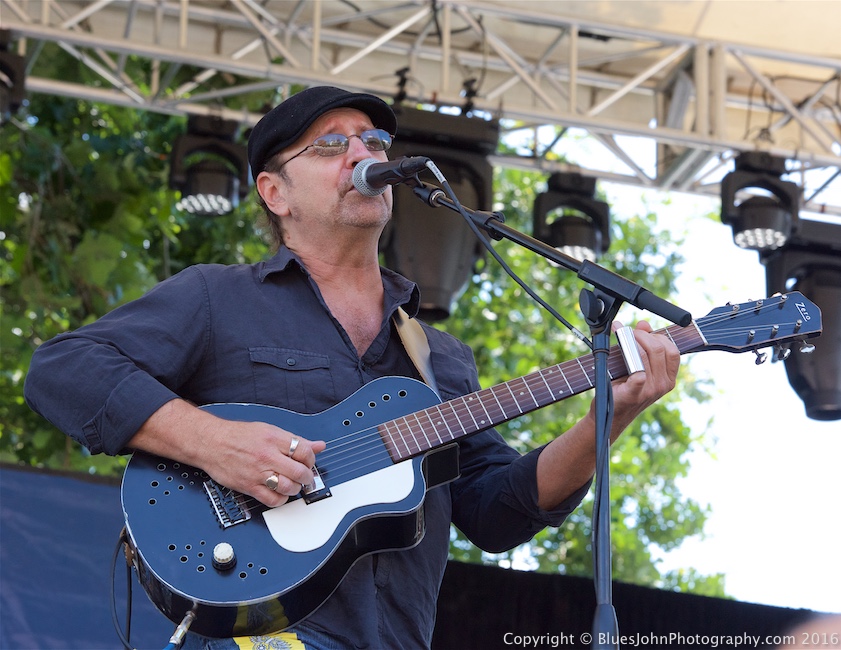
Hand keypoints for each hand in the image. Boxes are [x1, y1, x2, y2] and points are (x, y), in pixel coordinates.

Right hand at [202, 418, 326, 506]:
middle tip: (306, 477)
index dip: (312, 459)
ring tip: (293, 484)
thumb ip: (294, 440)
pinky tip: (280, 493)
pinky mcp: (249, 486)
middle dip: (307, 476)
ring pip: (288, 487)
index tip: (309, 462)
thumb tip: (318, 445)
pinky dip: (281, 499)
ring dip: (296, 488)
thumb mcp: (269, 430)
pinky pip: (272, 500)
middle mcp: (267, 456)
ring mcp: (258, 472)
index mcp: (273, 438)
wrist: (210, 443)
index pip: (304, 451)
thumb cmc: (237, 436)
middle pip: (299, 471)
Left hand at [606, 320, 679, 435]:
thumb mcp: (637, 365)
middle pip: (660, 348)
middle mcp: (664, 384)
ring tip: (620, 336)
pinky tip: (621, 350)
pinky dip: (630, 356)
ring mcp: (651, 390)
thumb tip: (644, 324)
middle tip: (626, 332)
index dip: (657, 336)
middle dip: (642, 335)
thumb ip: (644, 344)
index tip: (641, 331)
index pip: (672, 350)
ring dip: (632, 340)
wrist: (609, 414)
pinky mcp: (635, 393)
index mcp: (668, 378)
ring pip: (647, 354)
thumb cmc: (623, 387)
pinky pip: (638, 371)